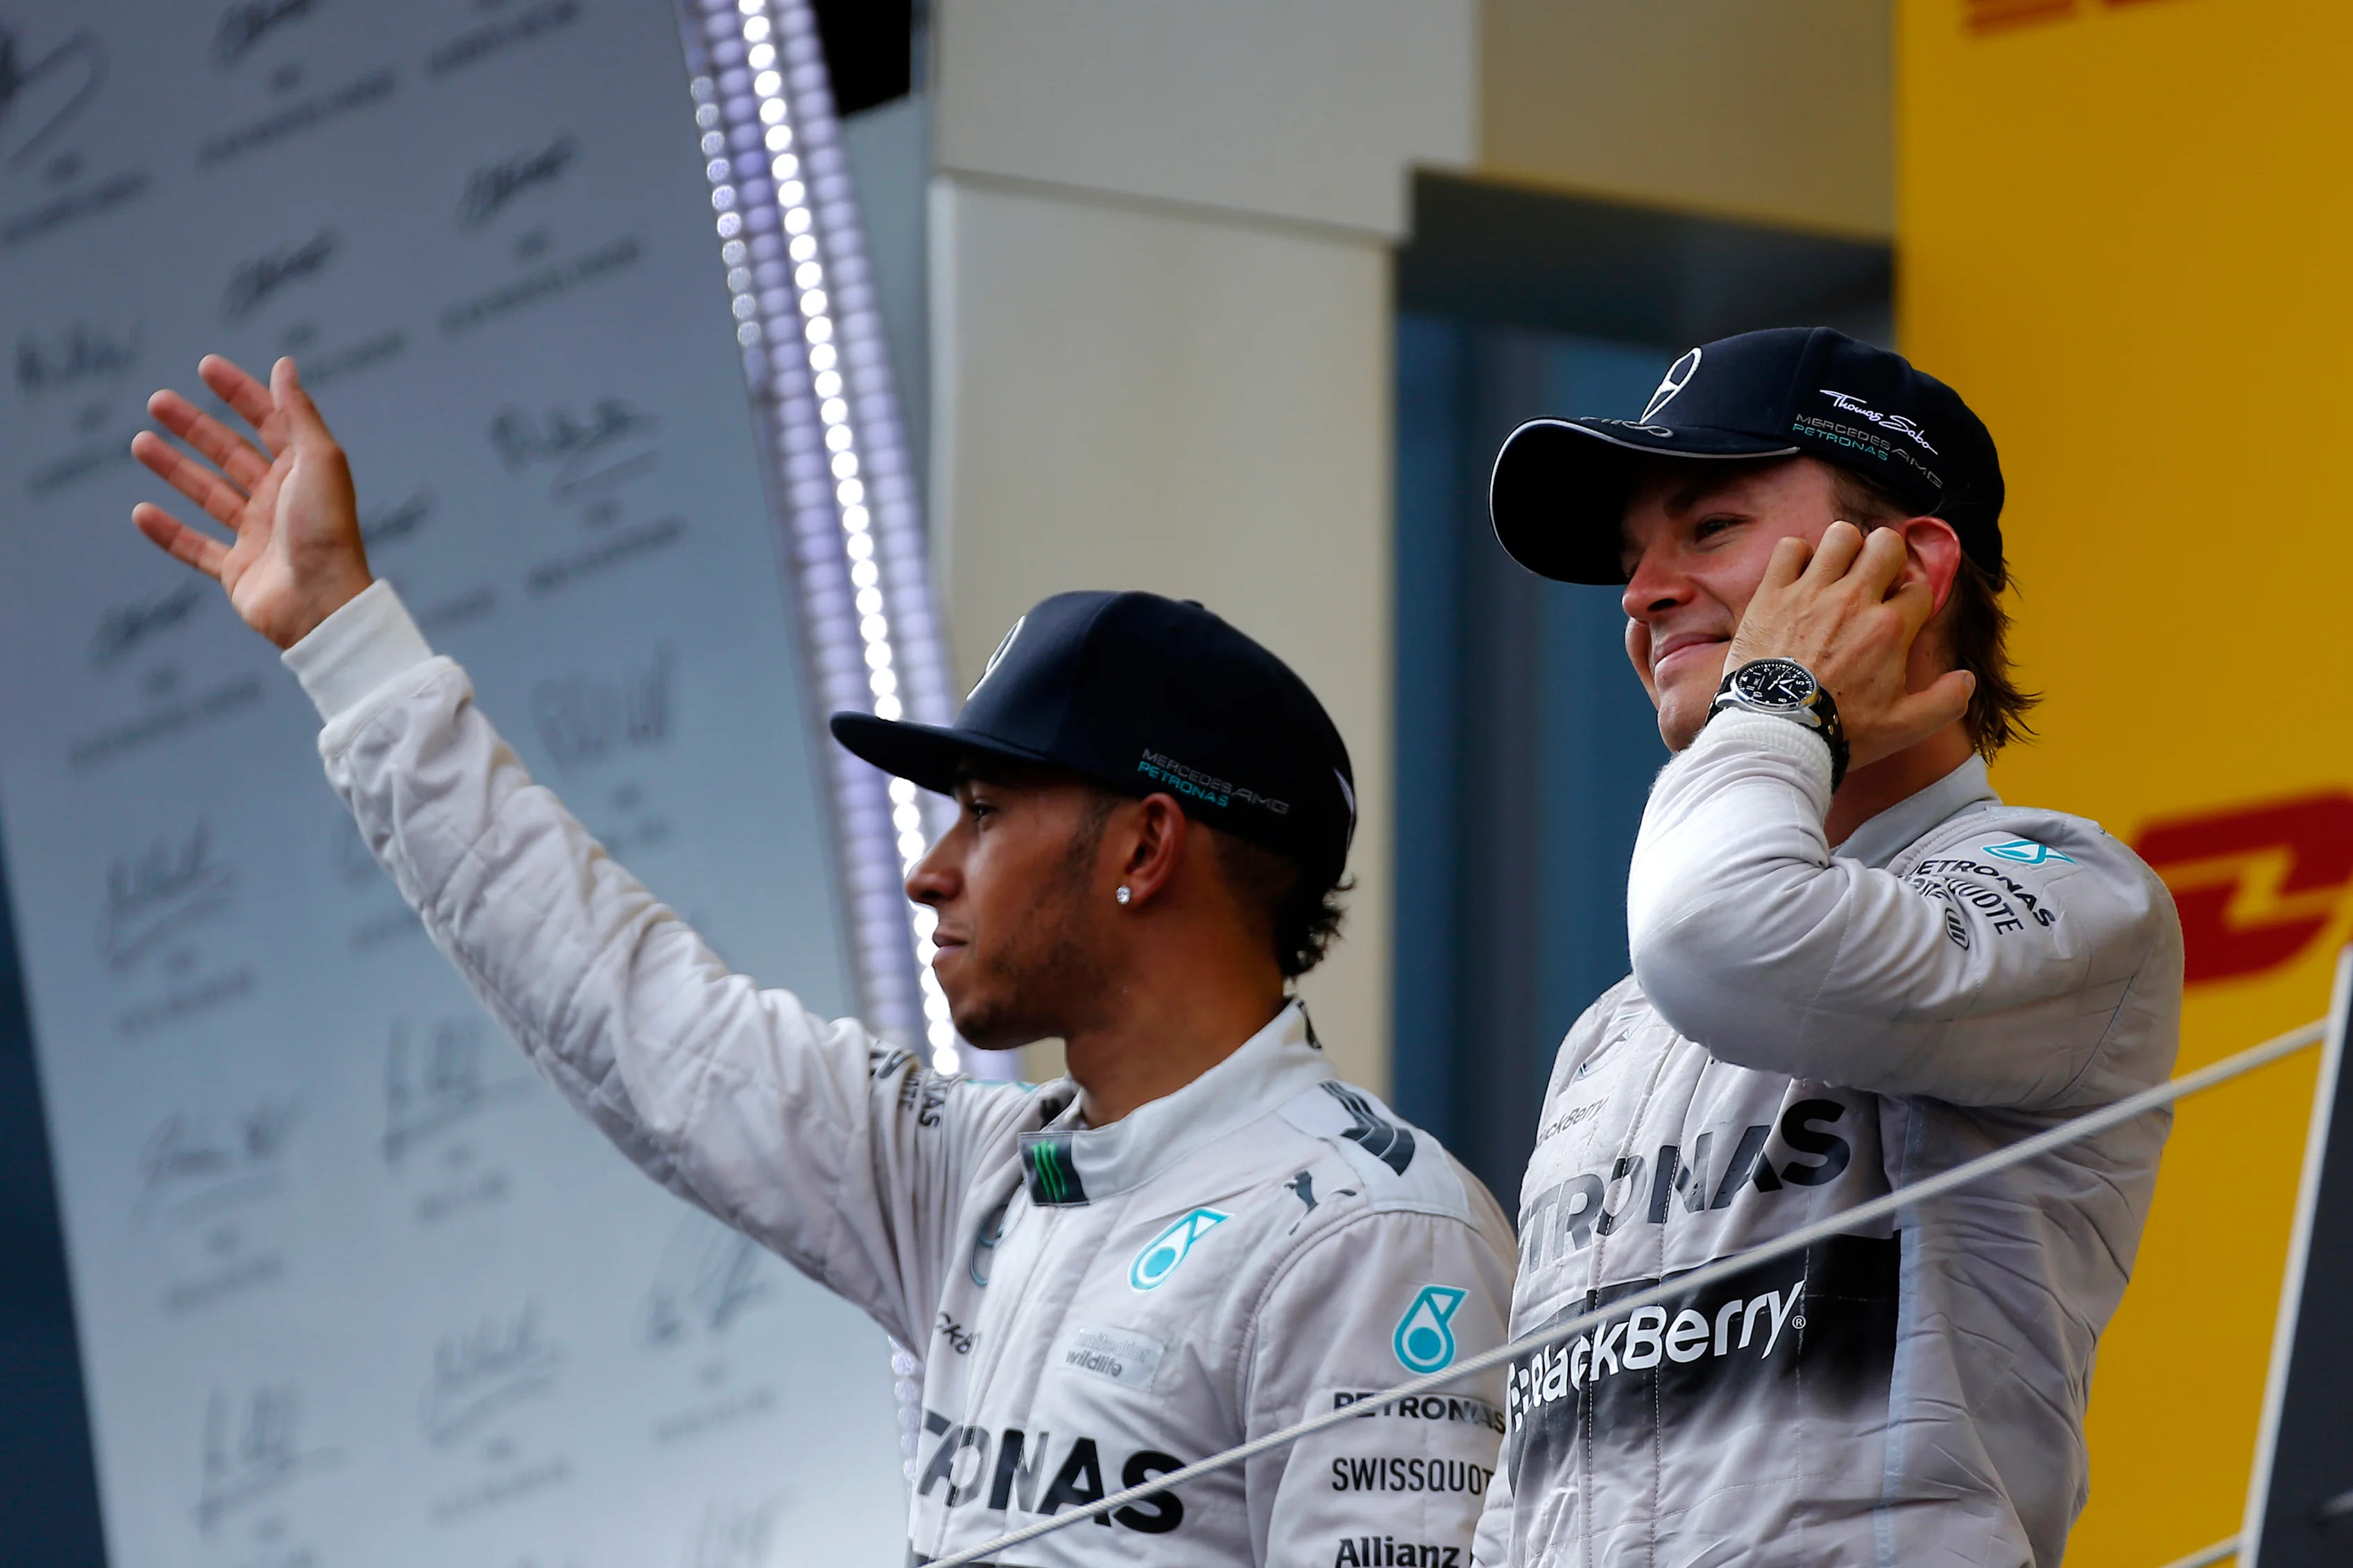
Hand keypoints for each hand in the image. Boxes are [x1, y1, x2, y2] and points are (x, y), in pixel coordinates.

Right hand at [130, 355, 372, 649]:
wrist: (323, 603)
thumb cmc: (326, 530)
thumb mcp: (319, 461)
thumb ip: (299, 414)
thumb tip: (284, 365)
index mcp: (304, 473)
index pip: (269, 423)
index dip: (240, 393)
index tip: (206, 366)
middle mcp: (280, 501)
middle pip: (231, 454)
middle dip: (195, 427)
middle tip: (157, 401)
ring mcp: (258, 537)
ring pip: (209, 495)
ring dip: (175, 469)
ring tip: (139, 443)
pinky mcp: (238, 572)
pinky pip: (195, 548)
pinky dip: (168, 532)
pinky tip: (140, 512)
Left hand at [1724, 521, 1972, 773]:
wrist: (1775, 735)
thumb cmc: (1839, 732)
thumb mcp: (1903, 728)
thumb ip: (1945, 702)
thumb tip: (1968, 679)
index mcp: (1890, 628)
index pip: (1919, 587)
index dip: (1913, 597)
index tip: (1899, 611)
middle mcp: (1854, 601)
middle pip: (1886, 544)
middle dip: (1887, 557)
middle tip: (1874, 582)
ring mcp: (1810, 593)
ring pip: (1841, 536)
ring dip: (1844, 550)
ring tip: (1837, 575)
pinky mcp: (1771, 595)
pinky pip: (1789, 548)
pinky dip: (1796, 556)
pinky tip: (1799, 578)